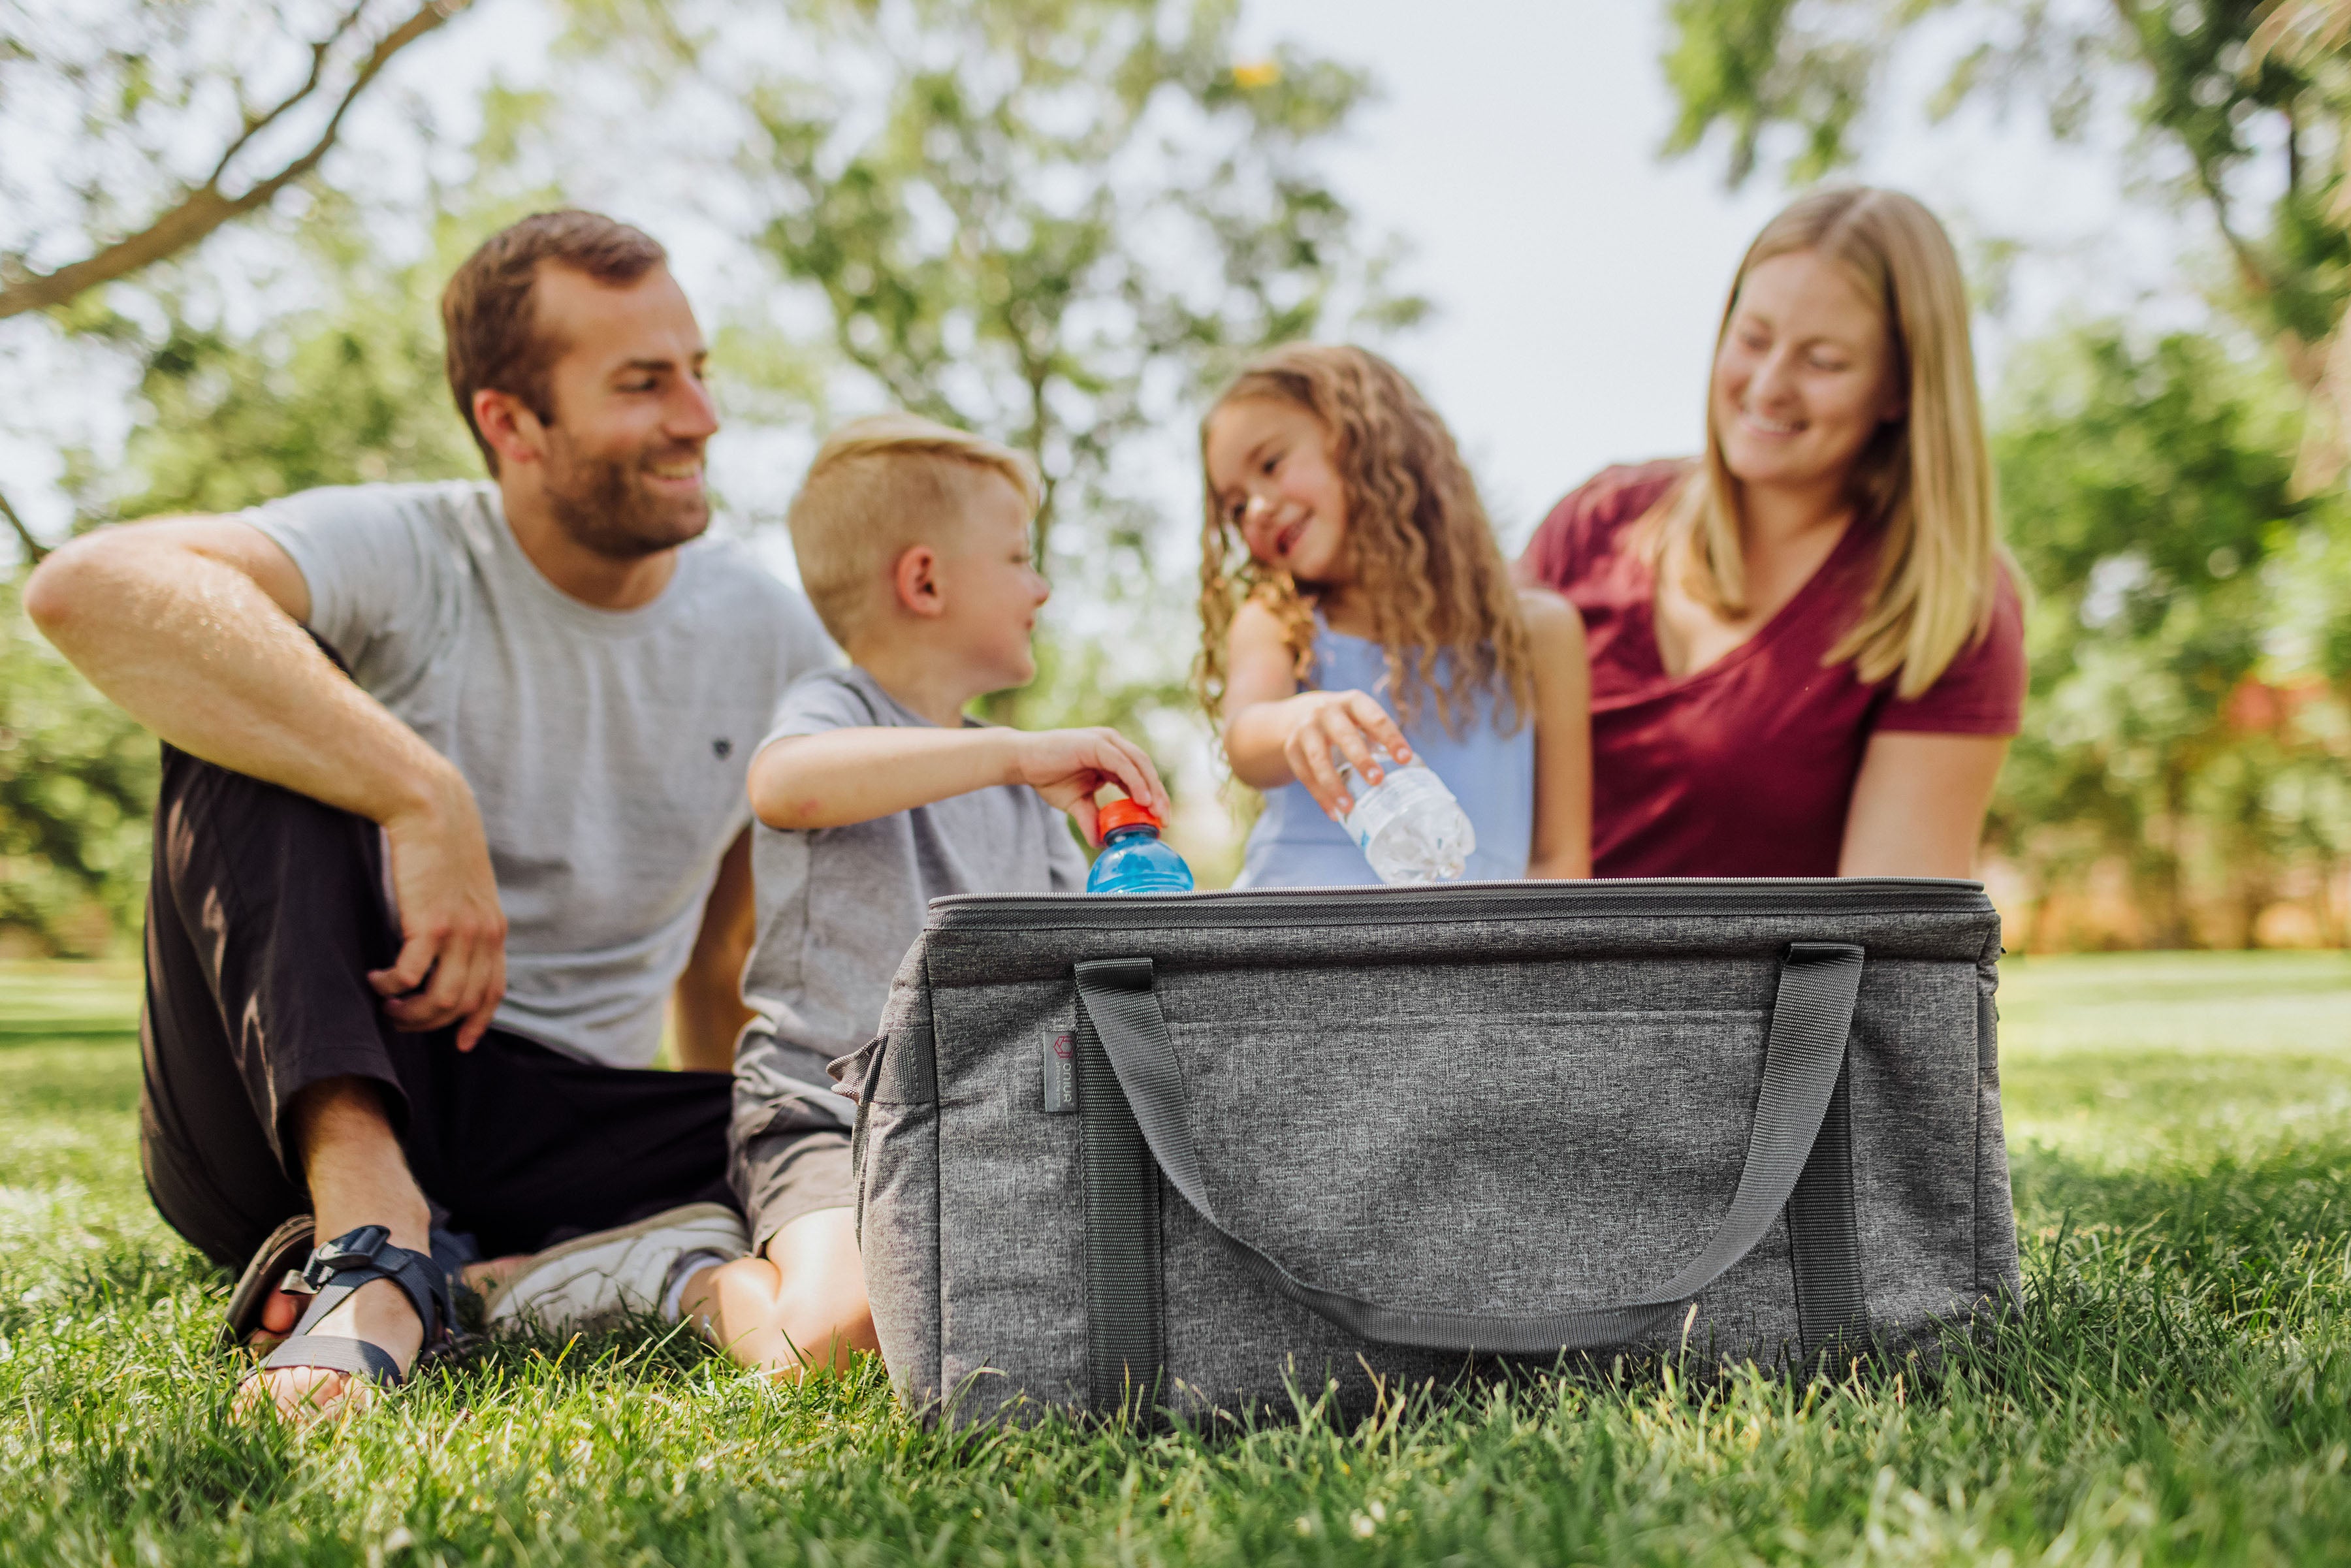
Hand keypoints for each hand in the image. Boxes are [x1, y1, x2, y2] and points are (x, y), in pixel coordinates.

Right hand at [369, 768, 507, 1049]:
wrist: (432, 809)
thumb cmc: (439, 848)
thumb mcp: (464, 889)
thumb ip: (463, 920)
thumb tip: (444, 949)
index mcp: (494, 930)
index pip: (493, 991)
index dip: (477, 1022)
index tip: (461, 1044)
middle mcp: (485, 936)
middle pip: (463, 1004)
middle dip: (430, 1023)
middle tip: (399, 1019)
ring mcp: (462, 932)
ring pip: (440, 1000)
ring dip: (409, 1012)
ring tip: (385, 1004)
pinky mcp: (432, 924)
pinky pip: (410, 975)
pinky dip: (390, 986)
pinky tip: (374, 979)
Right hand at [1007, 727, 1168, 844]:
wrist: (1022, 761)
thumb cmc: (1047, 776)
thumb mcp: (1076, 803)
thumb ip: (1091, 819)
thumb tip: (1100, 843)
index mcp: (1111, 756)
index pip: (1141, 775)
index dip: (1153, 797)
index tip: (1160, 820)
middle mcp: (1113, 745)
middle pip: (1145, 769)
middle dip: (1158, 795)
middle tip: (1164, 819)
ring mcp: (1106, 741)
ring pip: (1138, 764)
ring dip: (1151, 788)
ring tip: (1156, 811)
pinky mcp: (1096, 743)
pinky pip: (1123, 763)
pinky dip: (1135, 781)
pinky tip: (1142, 799)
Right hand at [1279, 690, 1412, 819]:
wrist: (1297, 714)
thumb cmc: (1343, 721)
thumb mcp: (1359, 716)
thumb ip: (1378, 736)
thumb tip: (1408, 772)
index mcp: (1352, 702)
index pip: (1374, 718)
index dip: (1391, 737)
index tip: (1405, 759)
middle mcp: (1326, 711)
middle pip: (1344, 735)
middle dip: (1361, 758)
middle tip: (1378, 781)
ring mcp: (1306, 730)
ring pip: (1319, 759)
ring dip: (1334, 785)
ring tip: (1350, 808)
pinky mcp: (1291, 749)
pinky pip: (1305, 775)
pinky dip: (1320, 796)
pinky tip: (1334, 813)